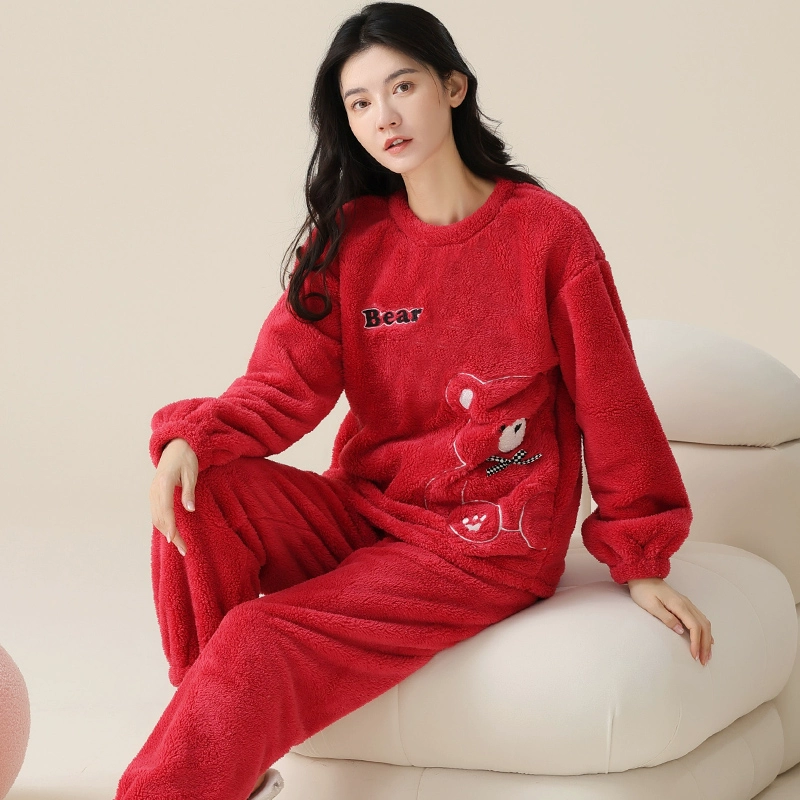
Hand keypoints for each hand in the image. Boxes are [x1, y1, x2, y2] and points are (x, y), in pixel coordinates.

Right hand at [149, 438, 197, 556]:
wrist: (175, 447)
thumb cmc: (186, 458)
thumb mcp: (191, 472)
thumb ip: (189, 491)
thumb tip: (190, 509)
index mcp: (164, 483)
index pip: (166, 509)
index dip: (169, 525)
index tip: (173, 539)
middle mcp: (154, 490)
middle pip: (160, 517)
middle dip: (171, 535)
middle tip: (184, 550)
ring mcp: (152, 493)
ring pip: (156, 518)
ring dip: (166, 532)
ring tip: (180, 546)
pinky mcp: (154, 495)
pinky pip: (157, 513)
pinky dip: (163, 525)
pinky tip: (172, 534)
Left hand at [626, 577, 713, 665]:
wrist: (642, 576)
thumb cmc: (643, 591)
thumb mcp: (651, 605)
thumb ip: (666, 618)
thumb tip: (680, 630)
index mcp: (679, 605)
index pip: (694, 626)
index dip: (696, 642)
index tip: (694, 655)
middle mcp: (687, 604)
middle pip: (703, 626)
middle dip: (706, 645)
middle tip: (704, 660)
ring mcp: (687, 603)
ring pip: (704, 622)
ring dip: (708, 639)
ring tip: (707, 654)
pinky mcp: (685, 604)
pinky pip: (700, 619)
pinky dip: (705, 631)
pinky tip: (707, 639)